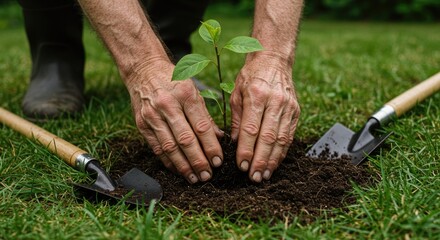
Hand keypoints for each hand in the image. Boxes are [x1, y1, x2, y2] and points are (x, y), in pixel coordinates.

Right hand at [126, 59, 223, 183]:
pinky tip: (178, 170)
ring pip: (170, 147)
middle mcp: (168, 105)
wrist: (143, 71)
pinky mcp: (142, 124)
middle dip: (198, 161)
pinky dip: (168, 162)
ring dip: (183, 166)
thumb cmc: (173, 81)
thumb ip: (205, 116)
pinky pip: (157, 148)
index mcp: (185, 95)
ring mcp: (152, 116)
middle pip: (185, 139)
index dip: (211, 147)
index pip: (201, 127)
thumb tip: (219, 138)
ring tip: (194, 178)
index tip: (219, 161)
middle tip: (208, 175)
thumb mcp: (193, 91)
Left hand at [230, 53, 299, 181]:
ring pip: (281, 139)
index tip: (242, 166)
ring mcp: (288, 107)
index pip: (252, 129)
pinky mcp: (296, 111)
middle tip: (254, 178)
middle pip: (268, 137)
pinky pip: (289, 136)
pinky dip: (282, 152)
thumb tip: (236, 144)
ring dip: (272, 160)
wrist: (274, 60)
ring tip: (264, 175)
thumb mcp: (236, 93)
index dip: (247, 150)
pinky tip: (274, 163)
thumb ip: (237, 119)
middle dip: (260, 160)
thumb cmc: (251, 76)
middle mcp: (275, 102)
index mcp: (257, 95)